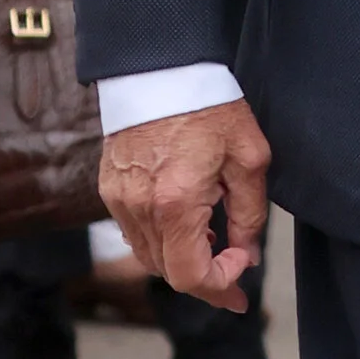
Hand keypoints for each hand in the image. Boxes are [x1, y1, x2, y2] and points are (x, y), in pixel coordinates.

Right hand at [99, 98, 271, 311]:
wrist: (161, 70)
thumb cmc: (210, 108)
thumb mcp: (249, 160)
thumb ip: (250, 215)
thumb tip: (249, 254)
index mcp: (176, 204)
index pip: (190, 276)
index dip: (220, 287)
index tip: (244, 275)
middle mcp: (140, 208)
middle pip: (167, 272)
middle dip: (205, 279)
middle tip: (235, 270)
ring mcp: (119, 200)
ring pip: (148, 256)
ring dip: (181, 260)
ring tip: (214, 241)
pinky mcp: (109, 188)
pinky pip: (133, 232)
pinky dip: (161, 240)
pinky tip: (187, 223)